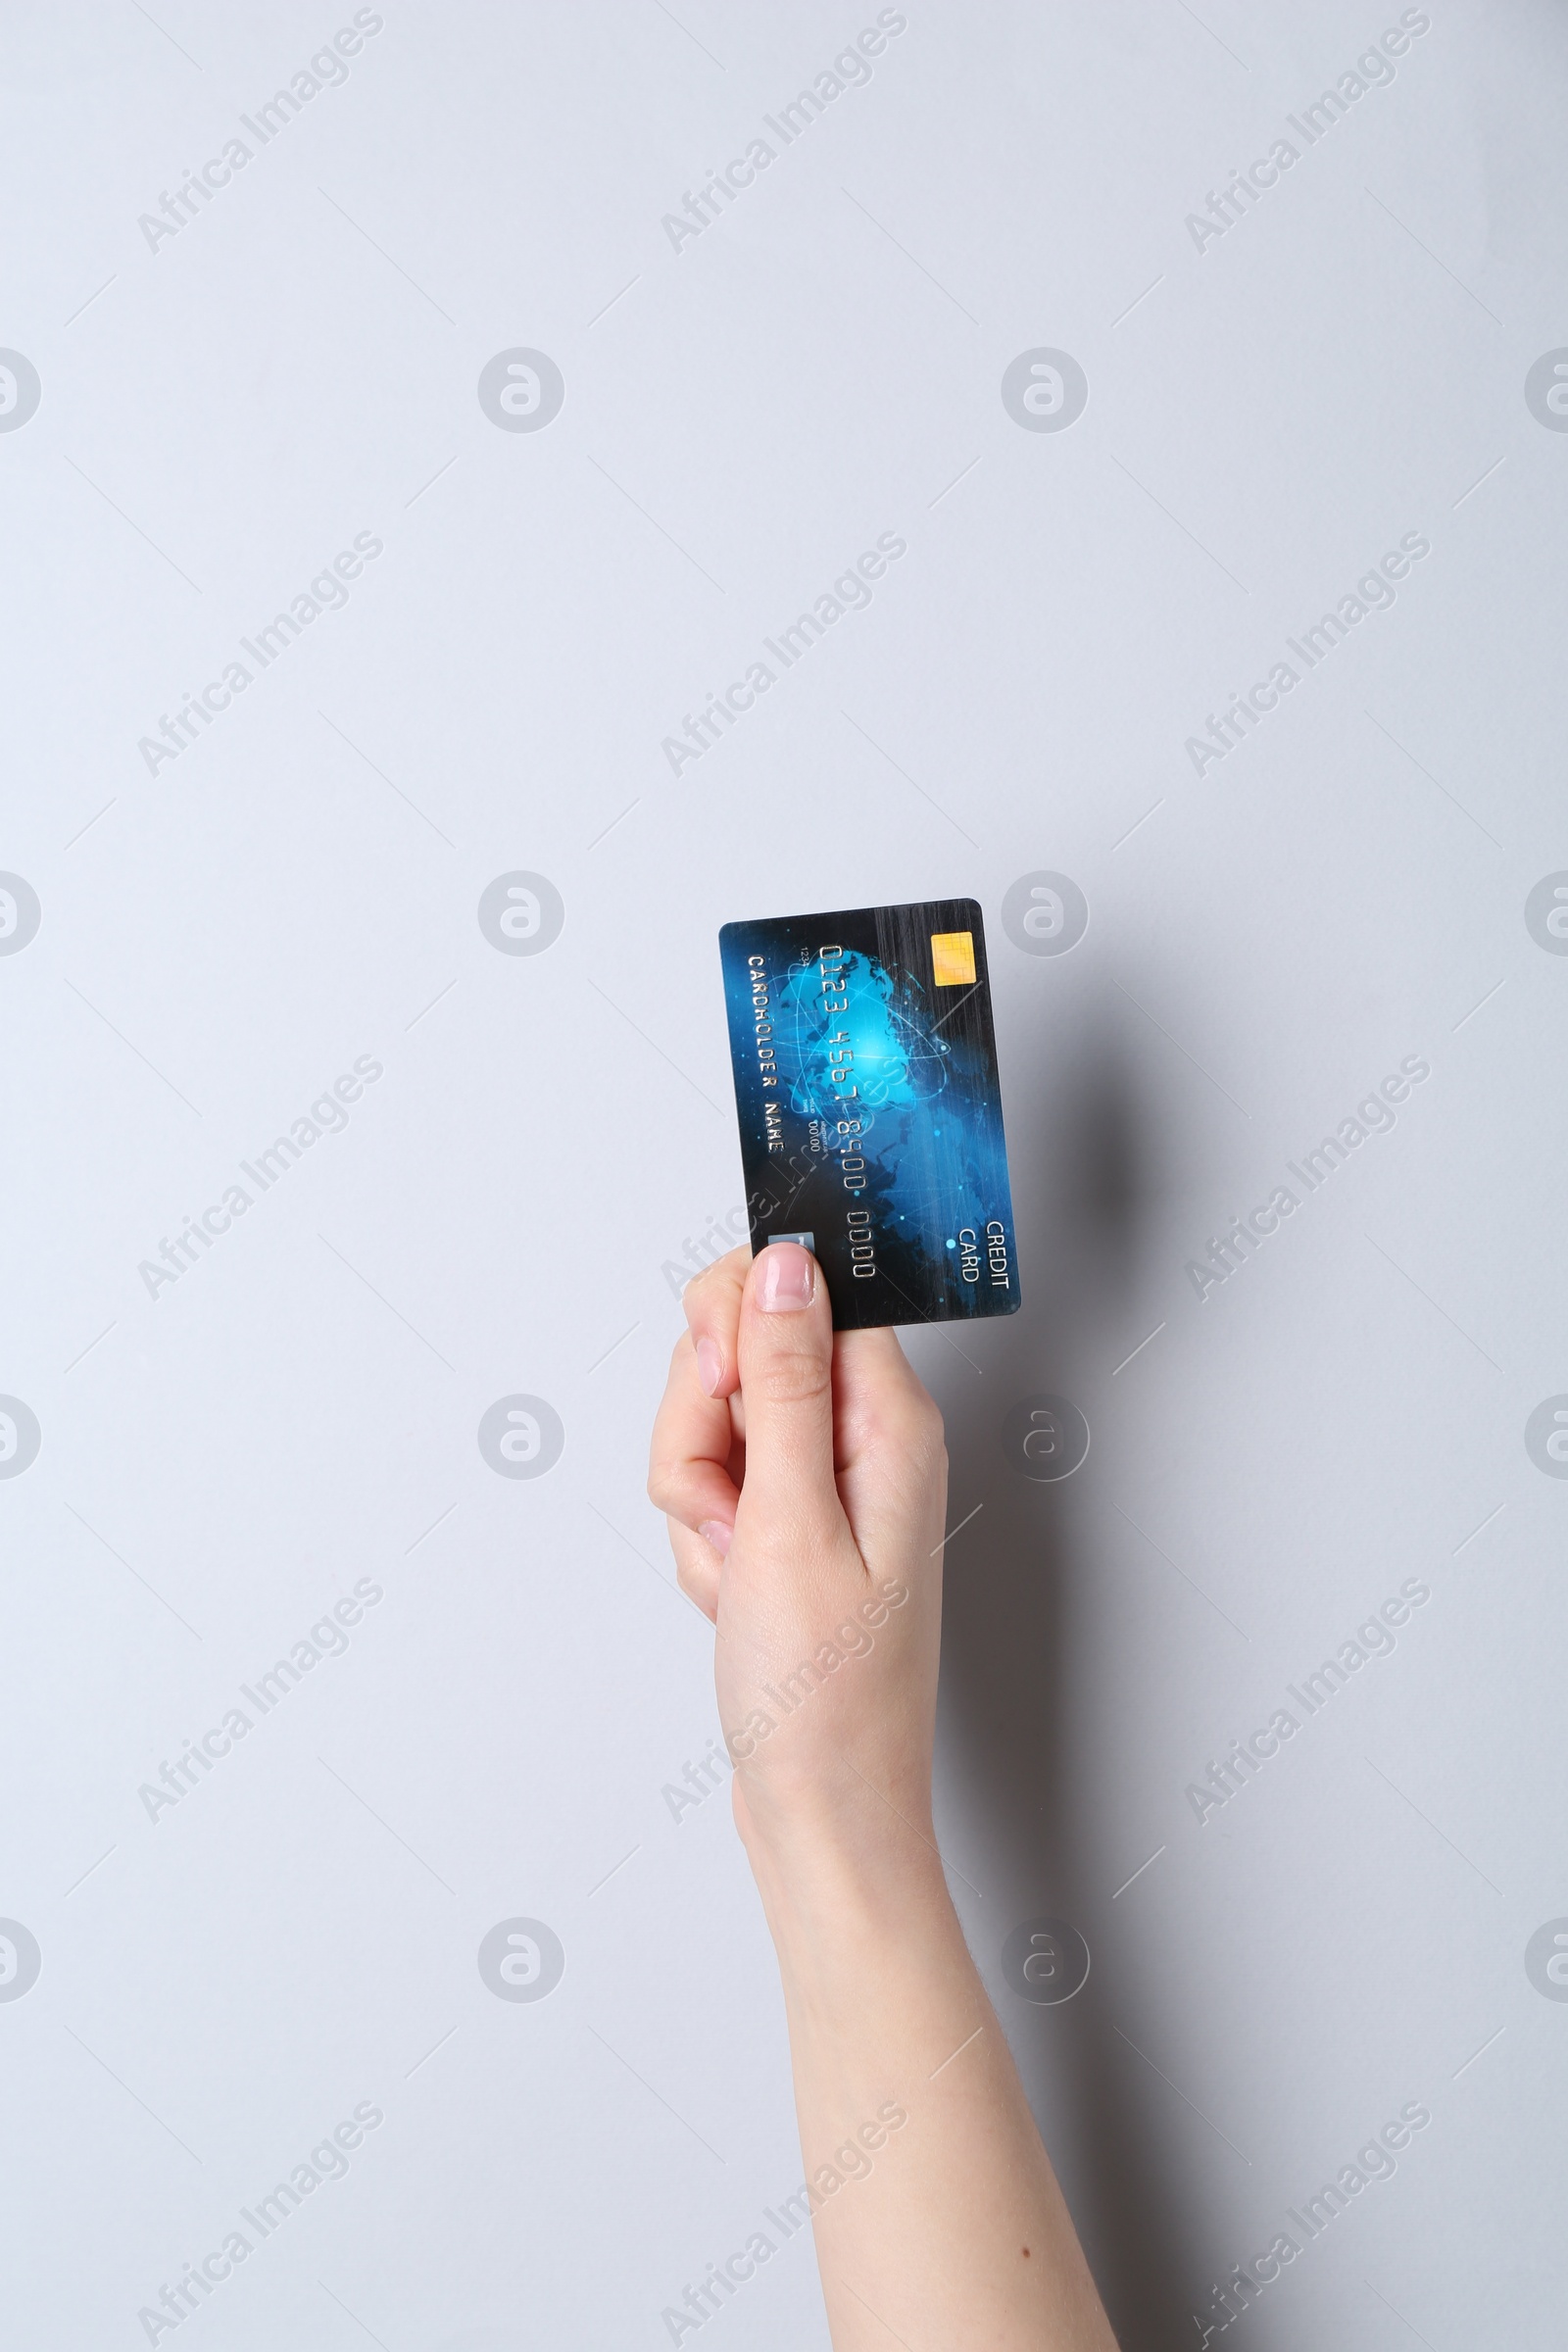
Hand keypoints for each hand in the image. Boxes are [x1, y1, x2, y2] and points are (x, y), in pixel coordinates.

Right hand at [648, 1241, 947, 1874]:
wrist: (821, 1816)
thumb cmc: (827, 1697)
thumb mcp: (791, 1523)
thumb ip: (782, 1379)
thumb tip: (788, 1261)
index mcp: (890, 1419)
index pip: (803, 1288)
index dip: (735, 1326)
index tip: (718, 1397)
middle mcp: (863, 1438)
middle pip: (740, 1352)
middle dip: (700, 1432)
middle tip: (731, 1514)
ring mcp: (822, 1484)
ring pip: (711, 1423)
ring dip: (695, 1499)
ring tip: (736, 1571)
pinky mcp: (787, 1524)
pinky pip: (710, 1487)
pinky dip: (699, 1542)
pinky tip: (732, 1596)